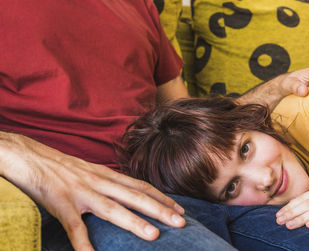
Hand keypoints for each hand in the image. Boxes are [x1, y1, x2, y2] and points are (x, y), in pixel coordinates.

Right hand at [0, 132, 184, 250]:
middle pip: (134, 197)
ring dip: (134, 222)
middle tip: (181, 222)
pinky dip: (84, 243)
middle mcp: (100, 182)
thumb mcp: (93, 171)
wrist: (34, 158)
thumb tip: (131, 192)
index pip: (141, 186)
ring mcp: (82, 194)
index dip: (161, 197)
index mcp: (107, 175)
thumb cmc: (66, 168)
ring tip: (154, 235)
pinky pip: (75, 227)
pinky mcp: (63, 205)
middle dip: (159, 209)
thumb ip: (111, 182)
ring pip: (112, 209)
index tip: (179, 208)